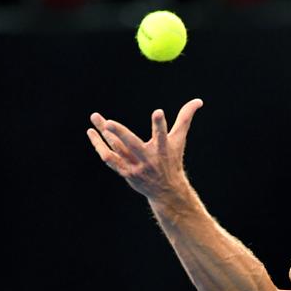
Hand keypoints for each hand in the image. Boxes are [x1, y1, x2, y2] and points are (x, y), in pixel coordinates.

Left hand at [86, 98, 203, 200]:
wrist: (166, 190)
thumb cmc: (172, 159)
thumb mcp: (179, 139)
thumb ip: (185, 118)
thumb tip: (198, 100)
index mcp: (162, 149)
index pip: (161, 134)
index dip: (159, 124)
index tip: (158, 112)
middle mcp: (148, 158)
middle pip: (132, 144)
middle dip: (120, 134)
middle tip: (109, 122)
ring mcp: (135, 166)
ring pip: (116, 149)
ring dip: (104, 136)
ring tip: (95, 117)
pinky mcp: (125, 172)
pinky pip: (109, 158)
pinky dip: (99, 145)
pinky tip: (92, 132)